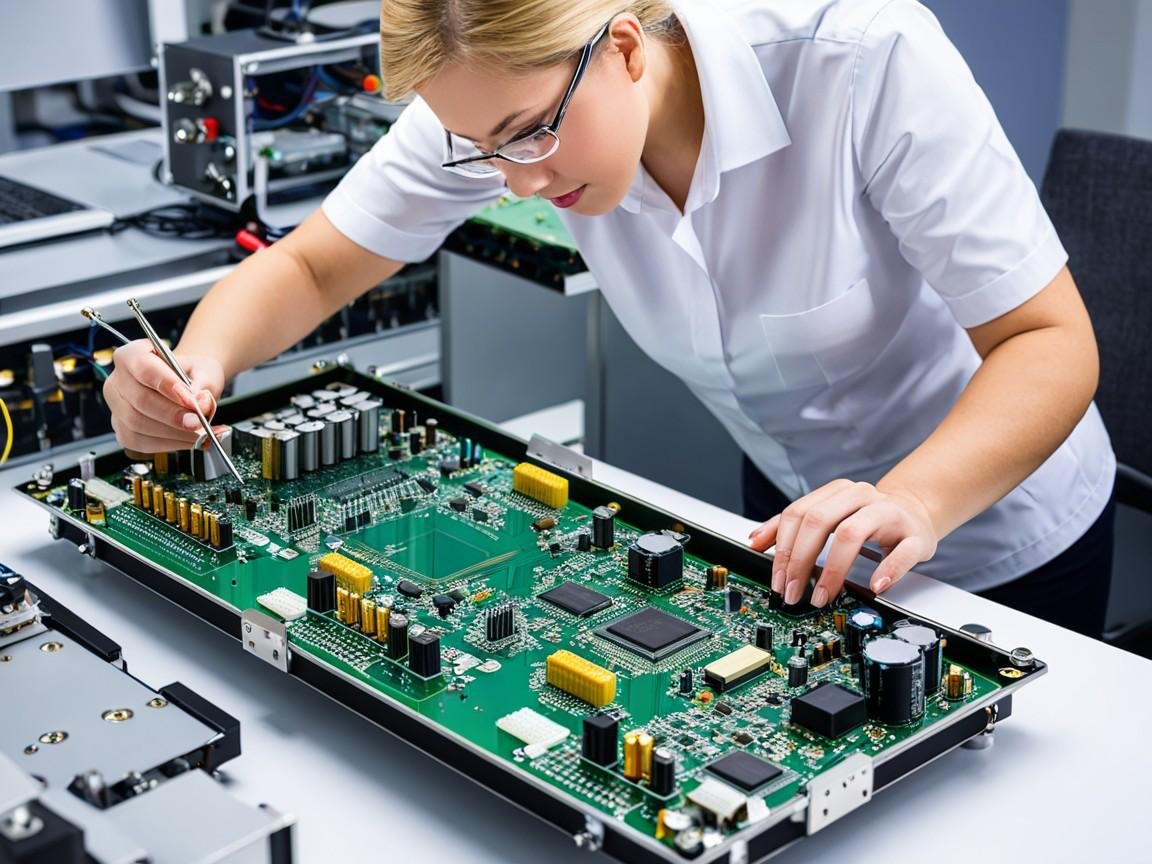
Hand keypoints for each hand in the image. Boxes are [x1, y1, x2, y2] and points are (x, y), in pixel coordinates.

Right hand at [103, 340, 226, 452]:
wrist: (187, 388)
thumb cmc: (192, 374)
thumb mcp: (204, 370)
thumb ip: (204, 384)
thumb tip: (200, 403)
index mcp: (132, 356)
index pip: (144, 368)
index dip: (167, 384)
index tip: (189, 399)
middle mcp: (118, 381)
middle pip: (140, 400)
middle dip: (172, 415)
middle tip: (198, 421)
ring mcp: (117, 408)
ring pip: (139, 425)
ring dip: (174, 433)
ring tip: (201, 433)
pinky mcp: (124, 431)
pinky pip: (142, 442)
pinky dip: (171, 444)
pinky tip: (190, 440)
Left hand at [747, 479, 937, 606]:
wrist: (915, 511)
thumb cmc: (867, 518)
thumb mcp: (830, 516)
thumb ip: (793, 527)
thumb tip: (755, 541)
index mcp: (837, 492)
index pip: (799, 513)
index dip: (782, 547)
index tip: (776, 578)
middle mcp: (861, 497)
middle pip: (821, 521)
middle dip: (800, 560)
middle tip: (792, 591)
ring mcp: (889, 514)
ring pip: (854, 533)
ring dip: (832, 569)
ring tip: (822, 595)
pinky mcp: (915, 536)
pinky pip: (901, 552)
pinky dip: (887, 570)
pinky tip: (874, 586)